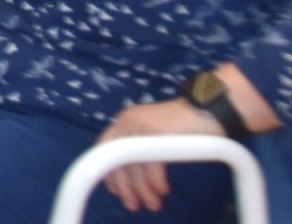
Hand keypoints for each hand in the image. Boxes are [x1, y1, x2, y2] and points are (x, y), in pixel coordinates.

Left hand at [97, 99, 227, 212]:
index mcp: (125, 120)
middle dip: (126, 186)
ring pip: (135, 164)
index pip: (105, 148)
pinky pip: (152, 163)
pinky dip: (156, 181)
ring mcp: (141, 125)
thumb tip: (130, 176)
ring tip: (153, 204)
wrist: (209, 109)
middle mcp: (128, 121)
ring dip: (143, 189)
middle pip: (119, 159)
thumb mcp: (153, 133)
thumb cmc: (184, 125)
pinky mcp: (157, 131)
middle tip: (133, 205)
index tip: (115, 191)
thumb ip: (140, 148)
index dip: (110, 171)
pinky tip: (162, 190)